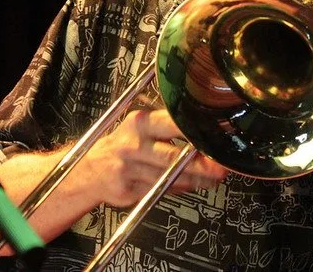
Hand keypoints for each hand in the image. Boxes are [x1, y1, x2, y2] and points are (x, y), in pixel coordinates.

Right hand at [83, 108, 227, 207]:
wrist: (92, 169)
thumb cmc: (123, 144)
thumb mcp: (140, 125)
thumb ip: (168, 127)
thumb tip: (200, 131)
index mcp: (139, 123)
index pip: (171, 124)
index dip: (192, 131)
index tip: (212, 137)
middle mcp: (133, 145)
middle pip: (173, 157)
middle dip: (200, 164)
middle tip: (220, 167)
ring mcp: (131, 169)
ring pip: (170, 177)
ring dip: (196, 180)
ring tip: (214, 177)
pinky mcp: (131, 190)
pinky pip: (162, 190)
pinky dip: (180, 188)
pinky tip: (193, 184)